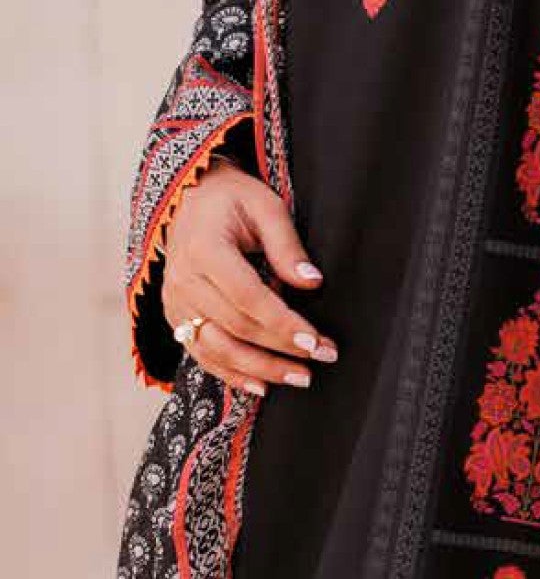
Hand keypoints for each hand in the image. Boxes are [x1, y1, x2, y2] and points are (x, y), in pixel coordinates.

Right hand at [161, 158, 338, 397]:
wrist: (190, 197)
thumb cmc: (233, 199)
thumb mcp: (265, 206)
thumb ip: (287, 245)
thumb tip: (313, 283)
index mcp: (205, 249)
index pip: (248, 297)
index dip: (282, 323)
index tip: (315, 341)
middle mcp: (184, 281)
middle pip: (235, 328)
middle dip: (280, 350)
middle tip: (321, 359)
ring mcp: (175, 303)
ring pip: (217, 349)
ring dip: (259, 370)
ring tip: (297, 378)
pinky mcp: (175, 317)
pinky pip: (201, 354)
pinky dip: (230, 374)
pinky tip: (260, 385)